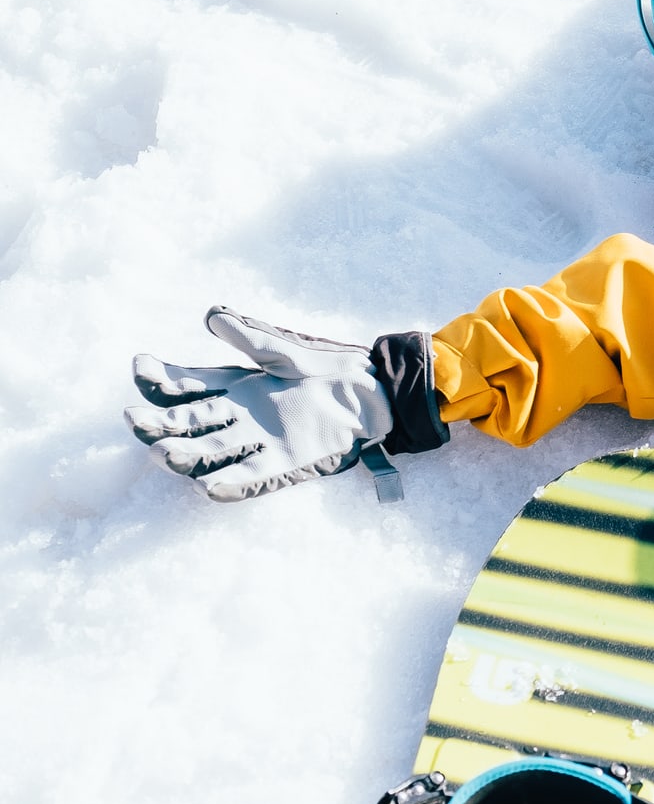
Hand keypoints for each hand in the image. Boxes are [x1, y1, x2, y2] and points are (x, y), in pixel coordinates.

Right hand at [126, 307, 395, 501]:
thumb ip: (247, 336)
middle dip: (159, 421)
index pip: (187, 385)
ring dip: (183, 455)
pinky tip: (207, 488)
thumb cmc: (328, 367)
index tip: (140, 364)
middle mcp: (238, 416)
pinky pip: (249, 478)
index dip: (162, 378)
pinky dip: (229, 484)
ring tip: (160, 452)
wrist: (370, 393)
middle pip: (189, 421)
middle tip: (133, 417)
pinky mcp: (282, 462)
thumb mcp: (282, 349)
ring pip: (209, 452)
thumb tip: (210, 315)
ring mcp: (256, 441)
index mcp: (234, 386)